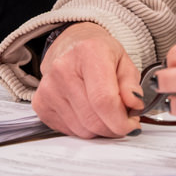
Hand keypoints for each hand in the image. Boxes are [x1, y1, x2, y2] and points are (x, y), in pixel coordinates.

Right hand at [32, 22, 142, 138]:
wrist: (71, 45)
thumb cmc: (99, 53)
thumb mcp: (124, 60)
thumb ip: (131, 84)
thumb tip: (134, 105)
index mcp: (89, 52)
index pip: (103, 100)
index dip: (121, 121)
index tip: (132, 125)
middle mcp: (63, 69)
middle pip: (93, 119)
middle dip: (113, 128)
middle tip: (123, 120)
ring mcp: (48, 88)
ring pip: (82, 130)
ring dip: (100, 129)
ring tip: (105, 113)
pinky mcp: (40, 104)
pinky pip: (69, 131)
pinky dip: (84, 128)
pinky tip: (88, 112)